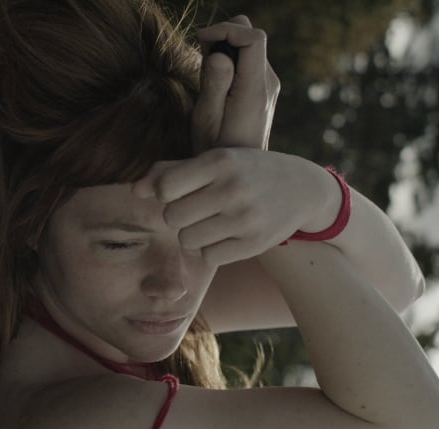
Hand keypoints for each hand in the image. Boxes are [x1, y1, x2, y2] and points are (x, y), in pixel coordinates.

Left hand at [131, 148, 320, 266]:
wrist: (303, 188)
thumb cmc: (247, 171)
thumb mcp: (215, 161)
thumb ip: (172, 171)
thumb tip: (135, 191)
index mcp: (220, 161)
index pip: (165, 188)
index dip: (166, 194)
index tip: (181, 191)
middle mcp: (233, 188)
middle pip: (172, 218)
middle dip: (178, 216)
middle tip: (198, 209)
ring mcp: (245, 218)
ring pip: (187, 241)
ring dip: (193, 235)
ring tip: (211, 223)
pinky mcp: (254, 244)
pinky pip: (209, 257)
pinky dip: (211, 250)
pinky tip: (226, 235)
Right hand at [191, 15, 279, 154]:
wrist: (239, 174)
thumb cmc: (215, 150)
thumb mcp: (206, 120)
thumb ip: (214, 84)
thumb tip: (219, 54)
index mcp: (255, 89)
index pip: (253, 38)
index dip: (225, 29)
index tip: (200, 39)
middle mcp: (267, 83)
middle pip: (252, 35)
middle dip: (224, 35)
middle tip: (200, 56)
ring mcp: (268, 85)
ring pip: (249, 45)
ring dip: (225, 48)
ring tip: (206, 74)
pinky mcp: (262, 88)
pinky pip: (248, 60)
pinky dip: (230, 59)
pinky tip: (215, 82)